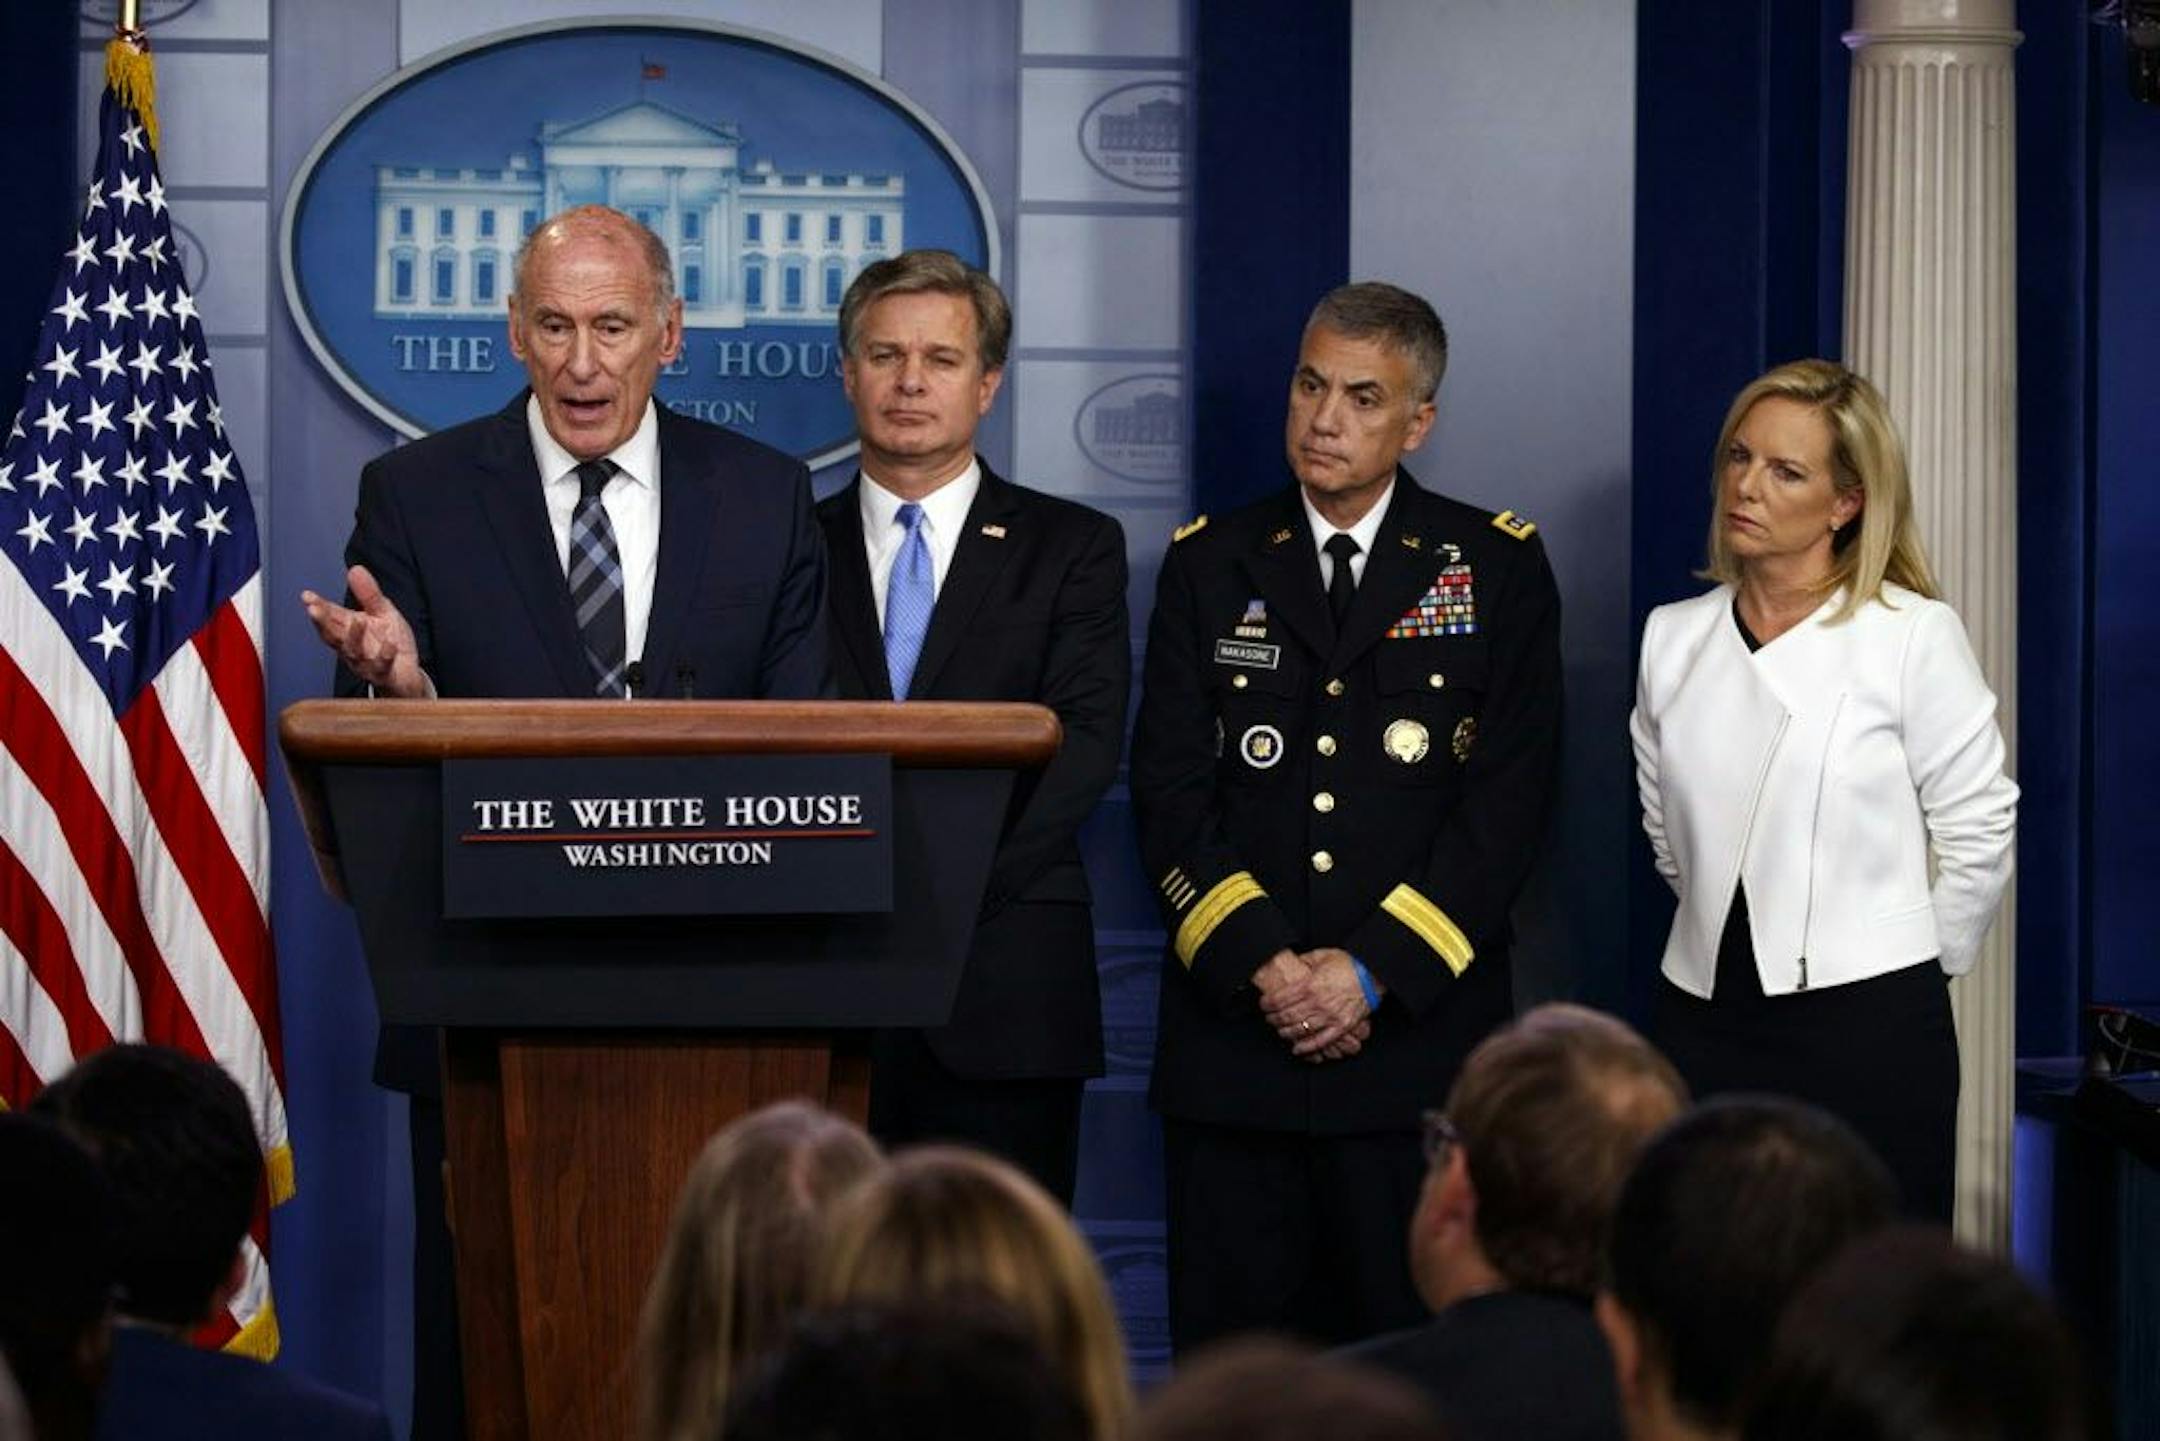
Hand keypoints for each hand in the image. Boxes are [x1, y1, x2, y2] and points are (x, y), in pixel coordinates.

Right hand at [301, 565, 429, 698]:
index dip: (318, 607)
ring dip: (354, 637)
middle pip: (333, 636)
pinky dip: (385, 656)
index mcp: (349, 630)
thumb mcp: (382, 613)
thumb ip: (369, 594)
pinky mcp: (384, 674)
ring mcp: (366, 663)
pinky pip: (382, 666)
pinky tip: (389, 645)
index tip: (306, 596)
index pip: (330, 617)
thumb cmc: (389, 642)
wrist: (407, 675)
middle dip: (323, 622)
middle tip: (313, 609)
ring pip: (354, 653)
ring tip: (357, 620)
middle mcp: (352, 648)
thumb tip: (355, 568)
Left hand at [1261, 947, 1373, 1057]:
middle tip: (1269, 1019)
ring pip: (1300, 1030)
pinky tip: (1297, 1049)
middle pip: (1286, 1016)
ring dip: (1286, 1033)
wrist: (1373, 974)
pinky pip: (1321, 1041)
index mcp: (1309, 985)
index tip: (1263, 1005)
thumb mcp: (1323, 956)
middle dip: (1273, 1019)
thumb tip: (1292, 963)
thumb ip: (1305, 961)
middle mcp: (1317, 1003)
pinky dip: (1307, 1047)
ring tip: (1280, 1031)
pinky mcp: (1341, 1026)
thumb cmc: (1348, 963)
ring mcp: (1329, 1016)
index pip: (1279, 999)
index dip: (1267, 1004)